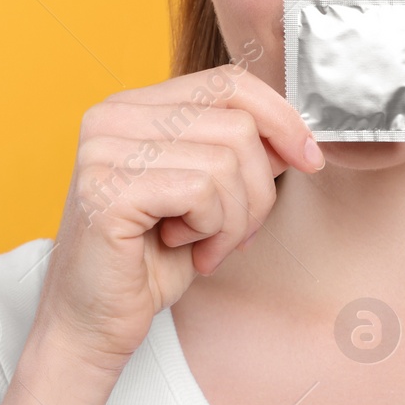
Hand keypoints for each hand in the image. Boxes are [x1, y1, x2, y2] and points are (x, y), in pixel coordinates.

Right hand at [34, 62, 321, 374]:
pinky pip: (202, 191)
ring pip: (227, 161)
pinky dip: (213, 230)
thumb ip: (244, 155)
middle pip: (238, 125)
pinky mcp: (106, 189)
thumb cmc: (152, 260)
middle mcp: (112, 117)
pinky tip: (184, 248)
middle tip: (236, 233)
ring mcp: (103, 150)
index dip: (281, 118)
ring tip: (206, 244)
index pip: (227, 81)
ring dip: (235, 219)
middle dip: (258, 190)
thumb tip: (296, 136)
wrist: (95, 323)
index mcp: (135, 107)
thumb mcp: (213, 195)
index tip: (309, 159)